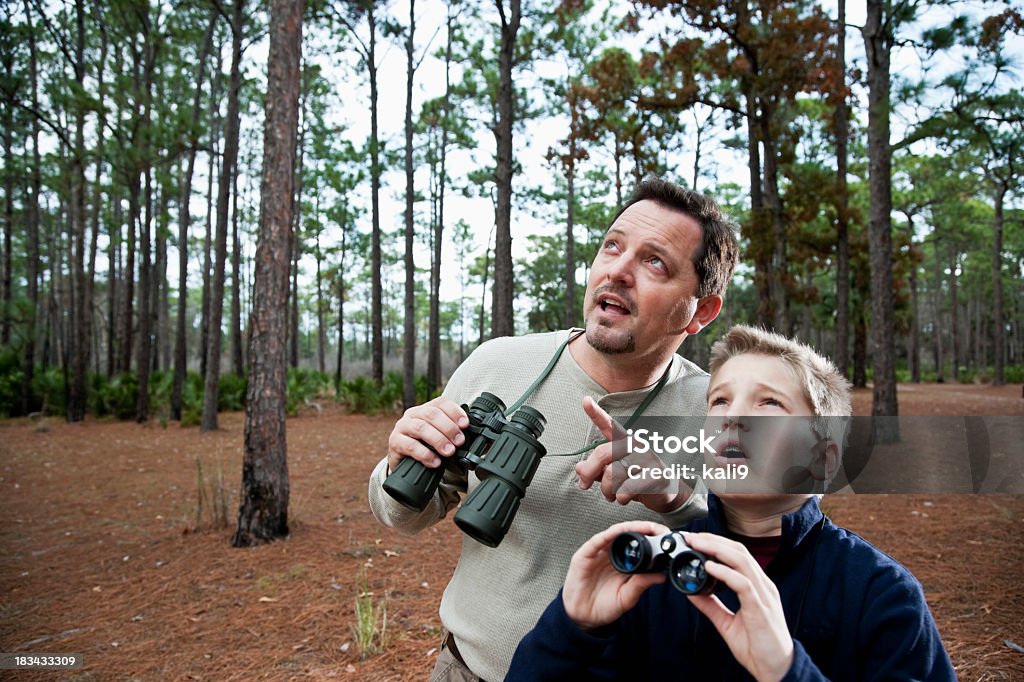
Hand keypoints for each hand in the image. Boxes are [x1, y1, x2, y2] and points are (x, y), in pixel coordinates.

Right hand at [386, 397, 469, 472]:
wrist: (404, 463)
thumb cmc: (425, 448)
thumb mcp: (440, 437)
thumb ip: (453, 435)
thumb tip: (475, 440)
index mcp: (426, 409)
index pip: (441, 403)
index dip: (455, 412)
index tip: (465, 424)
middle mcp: (413, 414)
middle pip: (432, 414)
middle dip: (449, 428)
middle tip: (459, 441)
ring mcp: (402, 427)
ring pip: (421, 428)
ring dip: (438, 440)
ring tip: (449, 451)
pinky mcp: (395, 442)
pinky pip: (410, 445)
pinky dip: (425, 454)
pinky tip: (435, 461)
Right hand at [562, 520, 669, 629]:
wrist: (582, 617)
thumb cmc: (603, 606)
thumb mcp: (627, 597)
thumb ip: (641, 585)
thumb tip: (662, 575)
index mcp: (624, 562)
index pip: (640, 545)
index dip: (654, 539)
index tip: (668, 539)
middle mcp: (612, 554)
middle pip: (630, 535)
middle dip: (647, 529)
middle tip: (662, 530)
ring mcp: (599, 553)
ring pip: (616, 533)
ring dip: (631, 527)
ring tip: (647, 527)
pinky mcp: (585, 554)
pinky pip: (598, 540)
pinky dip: (609, 534)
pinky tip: (620, 532)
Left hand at [575, 397, 690, 512]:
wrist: (666, 493)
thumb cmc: (637, 480)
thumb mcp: (613, 473)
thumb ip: (596, 469)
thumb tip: (579, 468)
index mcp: (624, 441)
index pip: (609, 425)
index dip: (596, 413)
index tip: (585, 401)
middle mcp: (635, 445)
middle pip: (602, 454)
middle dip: (589, 472)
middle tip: (583, 485)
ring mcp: (647, 459)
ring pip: (612, 474)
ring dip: (606, 490)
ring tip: (611, 495)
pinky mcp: (655, 475)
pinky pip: (626, 488)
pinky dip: (620, 498)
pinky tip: (624, 498)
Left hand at [683, 532, 793, 681]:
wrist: (776, 669)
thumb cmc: (757, 646)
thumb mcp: (727, 622)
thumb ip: (711, 605)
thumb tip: (691, 591)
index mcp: (756, 587)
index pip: (737, 555)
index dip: (717, 544)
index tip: (695, 540)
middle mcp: (762, 586)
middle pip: (739, 551)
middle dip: (714, 540)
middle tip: (691, 536)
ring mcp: (764, 595)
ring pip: (741, 561)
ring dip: (717, 549)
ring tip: (698, 544)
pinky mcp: (761, 608)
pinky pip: (742, 584)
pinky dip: (725, 573)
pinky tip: (709, 567)